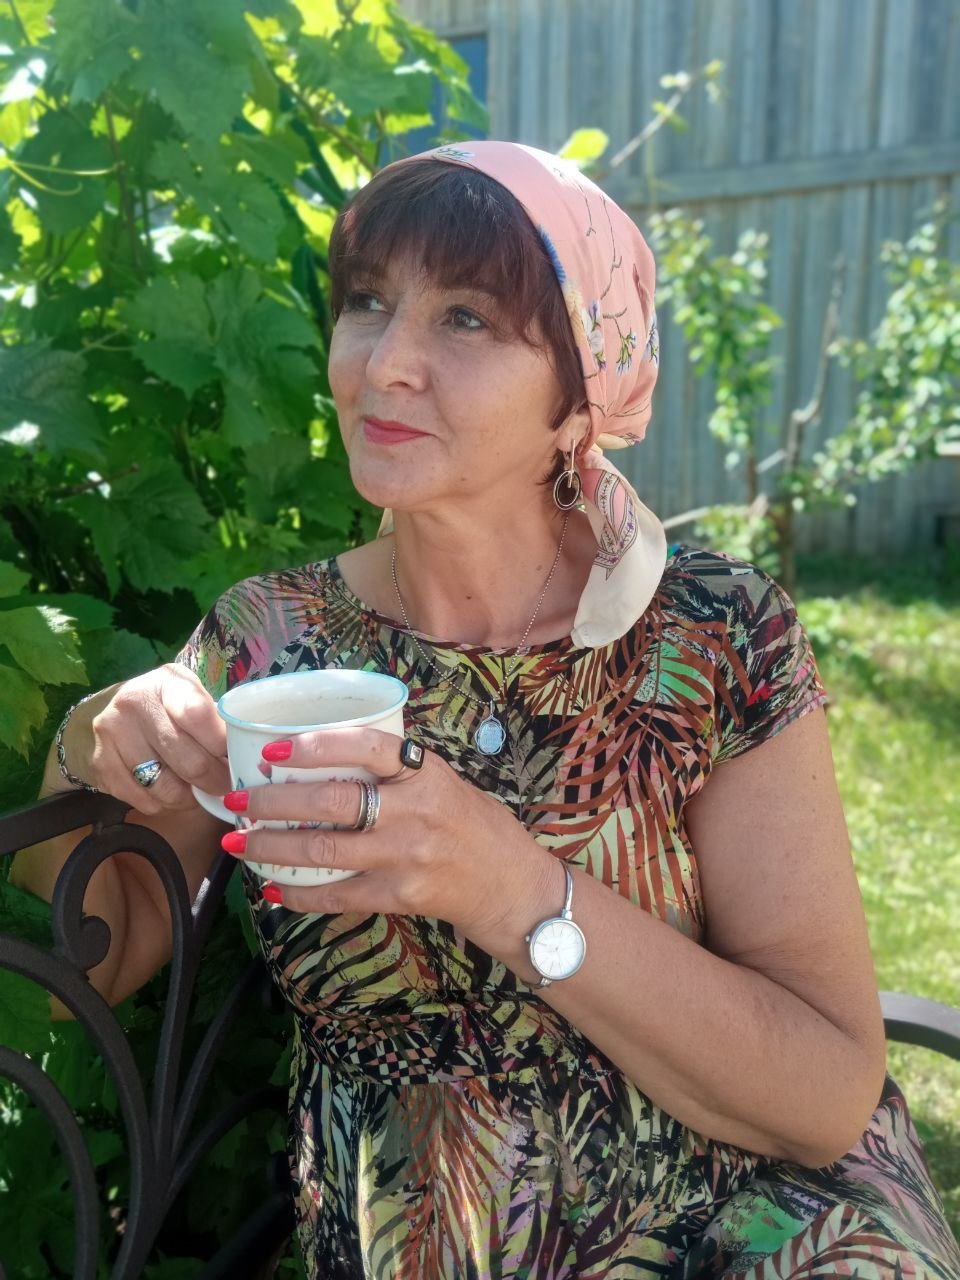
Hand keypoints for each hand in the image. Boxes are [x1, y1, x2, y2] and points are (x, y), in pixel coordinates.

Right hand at [83, 664, 230, 812]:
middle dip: (215, 780)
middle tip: (225, 784)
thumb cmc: (170, 704)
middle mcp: (133, 705)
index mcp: (165, 683)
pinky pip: (145, 801)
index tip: (235, 757)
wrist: (118, 710)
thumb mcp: (193, 695)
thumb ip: (215, 719)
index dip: (222, 744)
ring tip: (197, 788)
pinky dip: (165, 804)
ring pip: (167, 788)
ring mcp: (112, 736)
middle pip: (189, 761)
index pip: (199, 716)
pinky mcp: (101, 765)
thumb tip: (243, 756)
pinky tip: (171, 790)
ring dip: (190, 797)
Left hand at [220, 728, 548, 929]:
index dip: (316, 745)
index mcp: (425, 773)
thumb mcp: (443, 781)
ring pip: (326, 852)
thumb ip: (395, 769)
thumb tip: (324, 753)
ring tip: (238, 844)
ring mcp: (407, 857)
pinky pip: (340, 896)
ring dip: (274, 848)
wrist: (510, 884)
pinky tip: (273, 889)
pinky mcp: (402, 896)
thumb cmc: (472, 825)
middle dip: (275, 802)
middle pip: (333, 802)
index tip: (274, 749)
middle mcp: (416, 812)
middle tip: (238, 799)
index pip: (367, 747)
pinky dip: (301, 895)